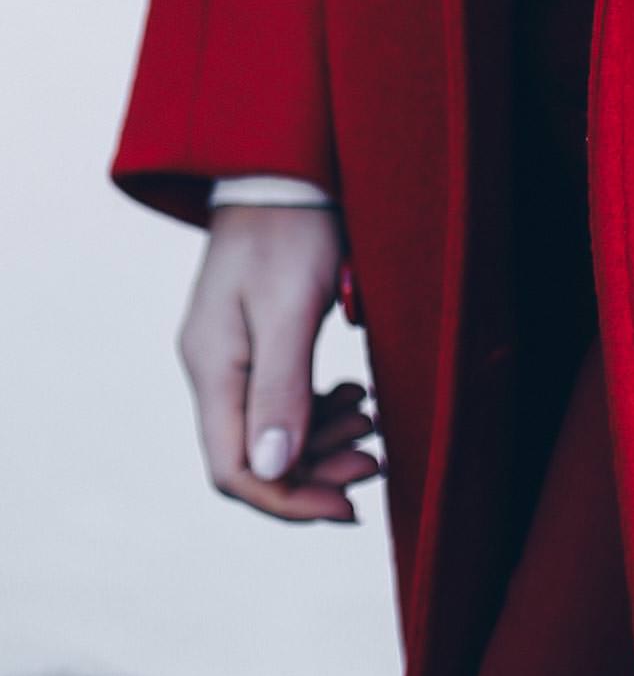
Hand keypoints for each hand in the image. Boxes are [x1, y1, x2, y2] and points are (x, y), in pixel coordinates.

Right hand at [177, 205, 380, 524]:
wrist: (287, 168)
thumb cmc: (291, 230)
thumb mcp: (291, 309)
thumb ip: (282, 388)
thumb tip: (272, 469)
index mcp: (214, 367)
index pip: (235, 470)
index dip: (290, 499)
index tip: (350, 507)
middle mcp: (215, 368)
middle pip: (256, 457)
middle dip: (317, 472)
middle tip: (377, 463)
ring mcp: (233, 355)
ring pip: (274, 431)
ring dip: (325, 440)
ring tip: (374, 425)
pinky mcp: (257, 339)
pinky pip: (284, 398)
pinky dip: (322, 408)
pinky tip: (356, 394)